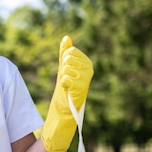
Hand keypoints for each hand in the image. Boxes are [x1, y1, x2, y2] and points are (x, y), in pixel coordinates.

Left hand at [41, 36, 93, 151]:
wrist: (64, 114)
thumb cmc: (64, 92)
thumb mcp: (64, 70)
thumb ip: (65, 54)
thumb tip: (66, 38)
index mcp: (87, 64)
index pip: (71, 52)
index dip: (64, 62)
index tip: (66, 74)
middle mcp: (90, 70)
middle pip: (68, 58)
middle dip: (62, 69)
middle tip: (66, 82)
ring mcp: (86, 79)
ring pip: (66, 67)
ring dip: (62, 78)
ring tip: (66, 87)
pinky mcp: (81, 88)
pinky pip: (65, 78)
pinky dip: (63, 84)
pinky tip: (67, 90)